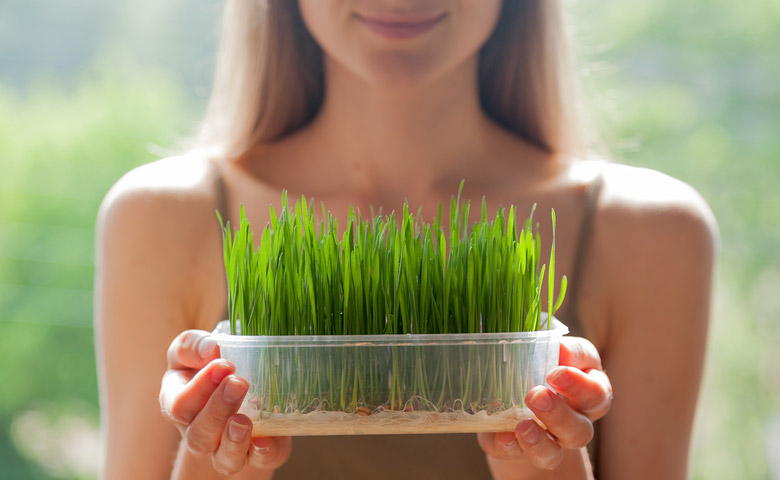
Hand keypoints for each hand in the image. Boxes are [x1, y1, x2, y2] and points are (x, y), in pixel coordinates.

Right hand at [159, 330, 291, 474]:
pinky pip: (259, 461)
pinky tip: (265, 440)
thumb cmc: (212, 364)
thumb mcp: (195, 349)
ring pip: (223, 459)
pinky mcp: (258, 452)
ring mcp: (226, 447)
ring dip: (233, 441)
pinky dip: (262, 452)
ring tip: (243, 420)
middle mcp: (199, 432)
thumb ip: (193, 345)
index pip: (178, 405)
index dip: (199, 388)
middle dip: (218, 409)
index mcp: (179, 403)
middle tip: (238, 383)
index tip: (223, 365)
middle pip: (199, 435)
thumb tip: (211, 348)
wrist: (244, 384)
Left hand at [477, 336, 612, 471]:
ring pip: (575, 436)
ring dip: (551, 428)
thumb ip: (529, 344)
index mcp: (584, 373)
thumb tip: (519, 328)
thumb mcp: (525, 355)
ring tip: (524, 424)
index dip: (576, 362)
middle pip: (595, 402)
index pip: (590, 362)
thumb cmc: (523, 374)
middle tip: (538, 393)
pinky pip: (538, 456)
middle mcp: (583, 405)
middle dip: (570, 395)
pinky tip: (504, 438)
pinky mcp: (539, 453)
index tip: (556, 359)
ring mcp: (565, 433)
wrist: (510, 422)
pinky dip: (518, 448)